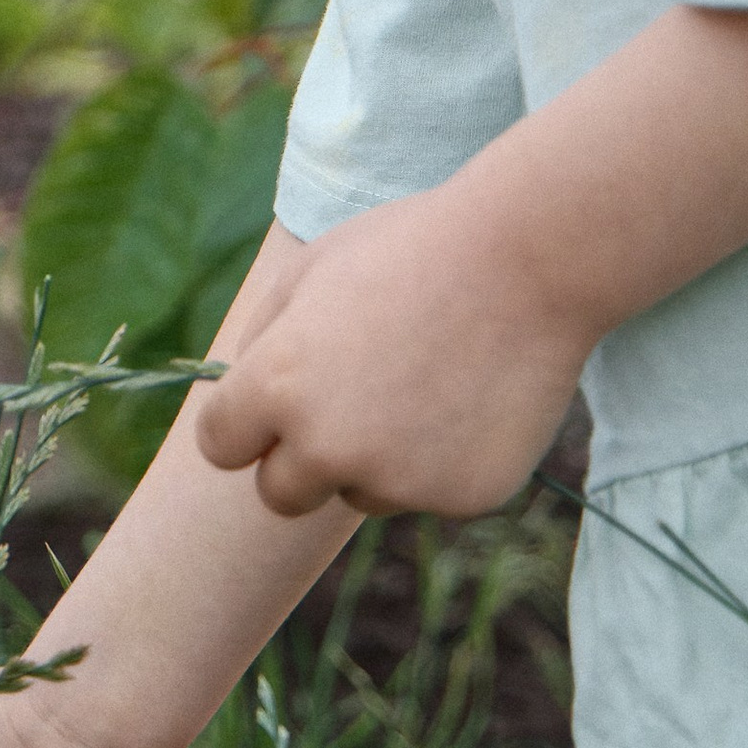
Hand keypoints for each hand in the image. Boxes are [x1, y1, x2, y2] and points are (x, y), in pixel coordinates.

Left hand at [192, 178, 587, 519]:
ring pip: (361, 492)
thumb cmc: (412, 249)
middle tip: (349, 401)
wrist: (529, 259)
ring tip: (426, 379)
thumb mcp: (311, 270)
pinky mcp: (459, 498)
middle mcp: (328, 446)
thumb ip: (263, 340)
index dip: (243, 423)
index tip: (267, 409)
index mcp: (277, 385)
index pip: (219, 445)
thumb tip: (241, 401)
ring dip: (377, 457)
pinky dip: (441, 460)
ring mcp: (398, 480)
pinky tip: (471, 396)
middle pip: (281, 493)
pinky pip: (429, 492)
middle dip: (301, 459)